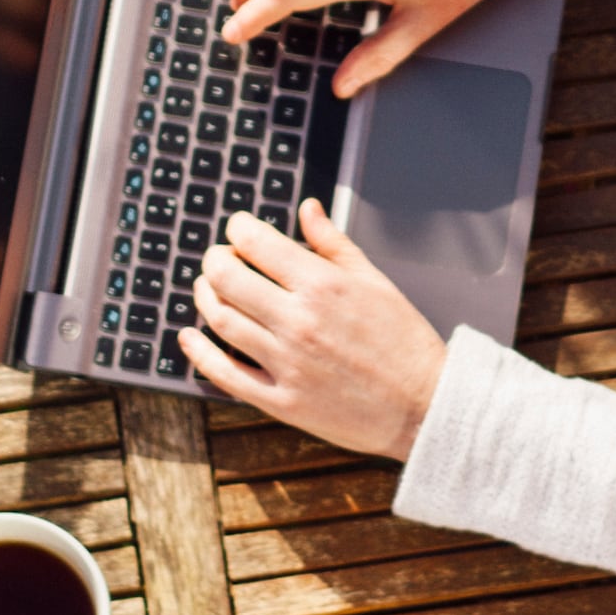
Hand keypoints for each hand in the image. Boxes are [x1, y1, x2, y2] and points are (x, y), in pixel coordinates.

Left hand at [180, 198, 446, 457]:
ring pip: (222, 321)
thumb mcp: (375, 282)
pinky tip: (190, 337)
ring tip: (208, 288)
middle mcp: (299, 320)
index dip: (238, 228)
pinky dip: (199, 353)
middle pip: (228, 278)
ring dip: (205, 297)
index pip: (257, 242)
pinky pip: (226, 374)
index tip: (238, 229)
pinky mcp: (283, 401)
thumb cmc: (404, 342)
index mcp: (324, 284)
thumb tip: (306, 208)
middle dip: (215, 260)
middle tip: (219, 258)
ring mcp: (288, 363)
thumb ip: (333, 244)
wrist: (425, 406)